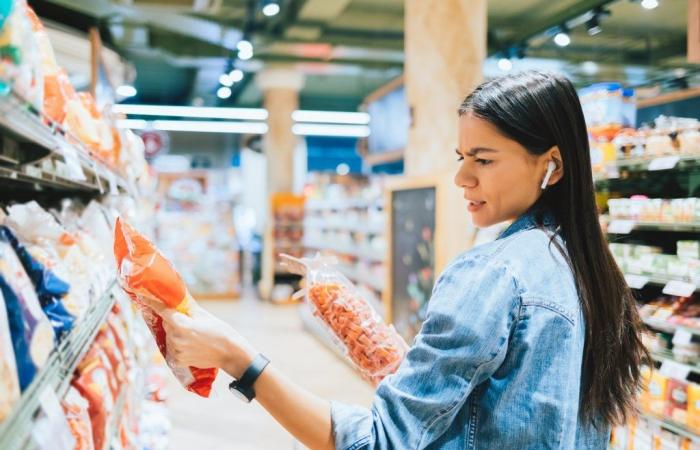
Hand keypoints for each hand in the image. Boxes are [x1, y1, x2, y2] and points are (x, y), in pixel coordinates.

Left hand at [141, 297, 256, 378]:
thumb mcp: (204, 315)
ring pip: (169, 337)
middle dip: (173, 321)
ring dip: (176, 334)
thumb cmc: (220, 331)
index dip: (152, 303)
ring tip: (193, 335)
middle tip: (187, 320)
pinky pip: (173, 349)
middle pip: (167, 324)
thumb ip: (188, 307)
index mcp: (182, 325)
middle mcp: (175, 338)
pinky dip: (179, 345)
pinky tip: (192, 345)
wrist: (230, 353)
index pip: (162, 311)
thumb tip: (178, 296)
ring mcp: (176, 351)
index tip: (142, 296)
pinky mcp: (178, 361)